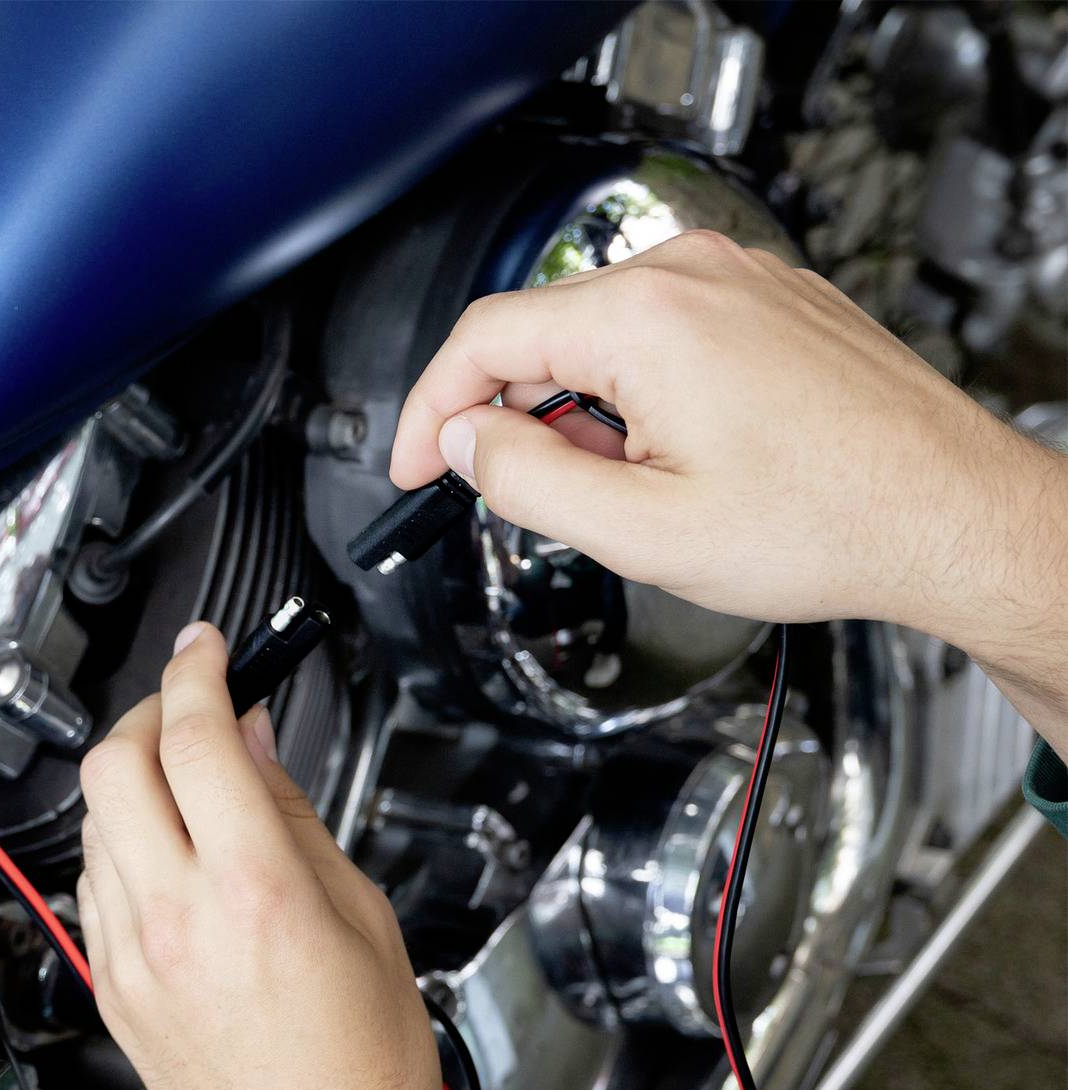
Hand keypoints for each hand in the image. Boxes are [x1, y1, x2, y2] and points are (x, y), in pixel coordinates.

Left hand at [76, 625, 528, 1089]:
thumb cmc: (367, 1070)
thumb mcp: (361, 917)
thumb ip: (293, 819)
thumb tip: (253, 749)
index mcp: (252, 891)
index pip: (196, 738)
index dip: (197, 671)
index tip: (206, 647)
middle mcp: (174, 919)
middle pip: (114, 768)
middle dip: (146, 717)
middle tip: (186, 707)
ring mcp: (129, 959)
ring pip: (95, 826)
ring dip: (132, 784)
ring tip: (187, 786)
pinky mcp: (110, 993)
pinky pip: (93, 890)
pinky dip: (121, 849)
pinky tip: (166, 855)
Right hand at [388, 230, 1067, 746]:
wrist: (954, 518)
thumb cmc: (831, 523)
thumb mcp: (639, 533)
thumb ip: (523, 482)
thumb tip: (466, 445)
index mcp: (646, 318)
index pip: (481, 339)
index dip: (427, 410)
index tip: (415, 464)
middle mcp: (694, 275)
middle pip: (540, 330)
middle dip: (512, 417)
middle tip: (527, 497)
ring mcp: (742, 280)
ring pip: (602, 334)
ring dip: (583, 411)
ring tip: (632, 490)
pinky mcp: (775, 302)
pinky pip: (667, 332)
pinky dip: (641, 394)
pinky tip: (680, 460)